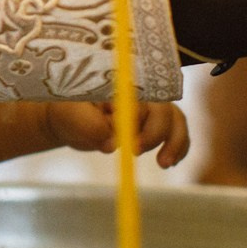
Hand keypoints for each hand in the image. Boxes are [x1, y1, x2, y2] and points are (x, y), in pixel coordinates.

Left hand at [43, 100, 191, 170]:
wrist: (70, 118)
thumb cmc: (68, 111)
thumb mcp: (71, 116)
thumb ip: (90, 126)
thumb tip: (112, 144)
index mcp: (120, 84)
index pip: (139, 98)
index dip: (137, 120)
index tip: (128, 143)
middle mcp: (140, 92)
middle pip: (162, 107)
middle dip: (156, 133)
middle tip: (136, 152)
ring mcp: (149, 107)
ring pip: (174, 118)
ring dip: (175, 141)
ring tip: (164, 164)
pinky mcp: (153, 123)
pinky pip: (175, 131)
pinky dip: (178, 146)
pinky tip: (170, 161)